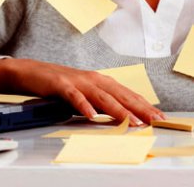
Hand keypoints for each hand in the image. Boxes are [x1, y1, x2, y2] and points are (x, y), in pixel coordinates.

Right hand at [0, 58, 165, 125]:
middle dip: (140, 108)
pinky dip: (84, 106)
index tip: (159, 116)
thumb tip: (121, 116)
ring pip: (103, 96)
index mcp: (102, 81)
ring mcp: (79, 81)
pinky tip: (92, 116)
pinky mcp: (62, 85)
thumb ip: (101, 102)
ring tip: (132, 121)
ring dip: (119, 110)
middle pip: (121, 94)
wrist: (33, 71)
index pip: (128, 94)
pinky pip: (75, 96)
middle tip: (155, 120)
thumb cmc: (61, 85)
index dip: (144, 105)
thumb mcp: (86, 93)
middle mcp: (94, 79)